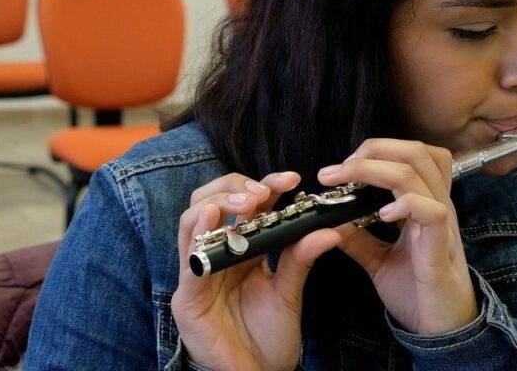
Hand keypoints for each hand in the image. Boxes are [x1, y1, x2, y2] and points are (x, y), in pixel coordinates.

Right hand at [172, 172, 340, 370]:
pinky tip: (214, 220)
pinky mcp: (187, 299)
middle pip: (209, 201)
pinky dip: (198, 236)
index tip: (291, 179)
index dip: (263, 185)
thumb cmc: (270, 336)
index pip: (243, 205)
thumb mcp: (289, 290)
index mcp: (239, 250)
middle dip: (235, 187)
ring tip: (246, 201)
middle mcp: (214, 255)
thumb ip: (301, 257)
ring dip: (218, 203)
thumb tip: (329, 229)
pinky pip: (188, 261)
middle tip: (264, 191)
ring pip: (191, 220)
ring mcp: (197, 274)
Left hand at [318, 140, 478, 334]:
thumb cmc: (417, 291)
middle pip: (415, 151)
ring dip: (375, 170)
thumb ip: (358, 237)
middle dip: (373, 150)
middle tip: (338, 169)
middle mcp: (436, 205)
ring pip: (418, 173)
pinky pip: (431, 212)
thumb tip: (330, 220)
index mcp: (424, 203)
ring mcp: (442, 224)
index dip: (377, 149)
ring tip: (345, 183)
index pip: (411, 154)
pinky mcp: (441, 248)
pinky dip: (405, 204)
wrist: (442, 329)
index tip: (341, 167)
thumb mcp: (379, 260)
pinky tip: (381, 215)